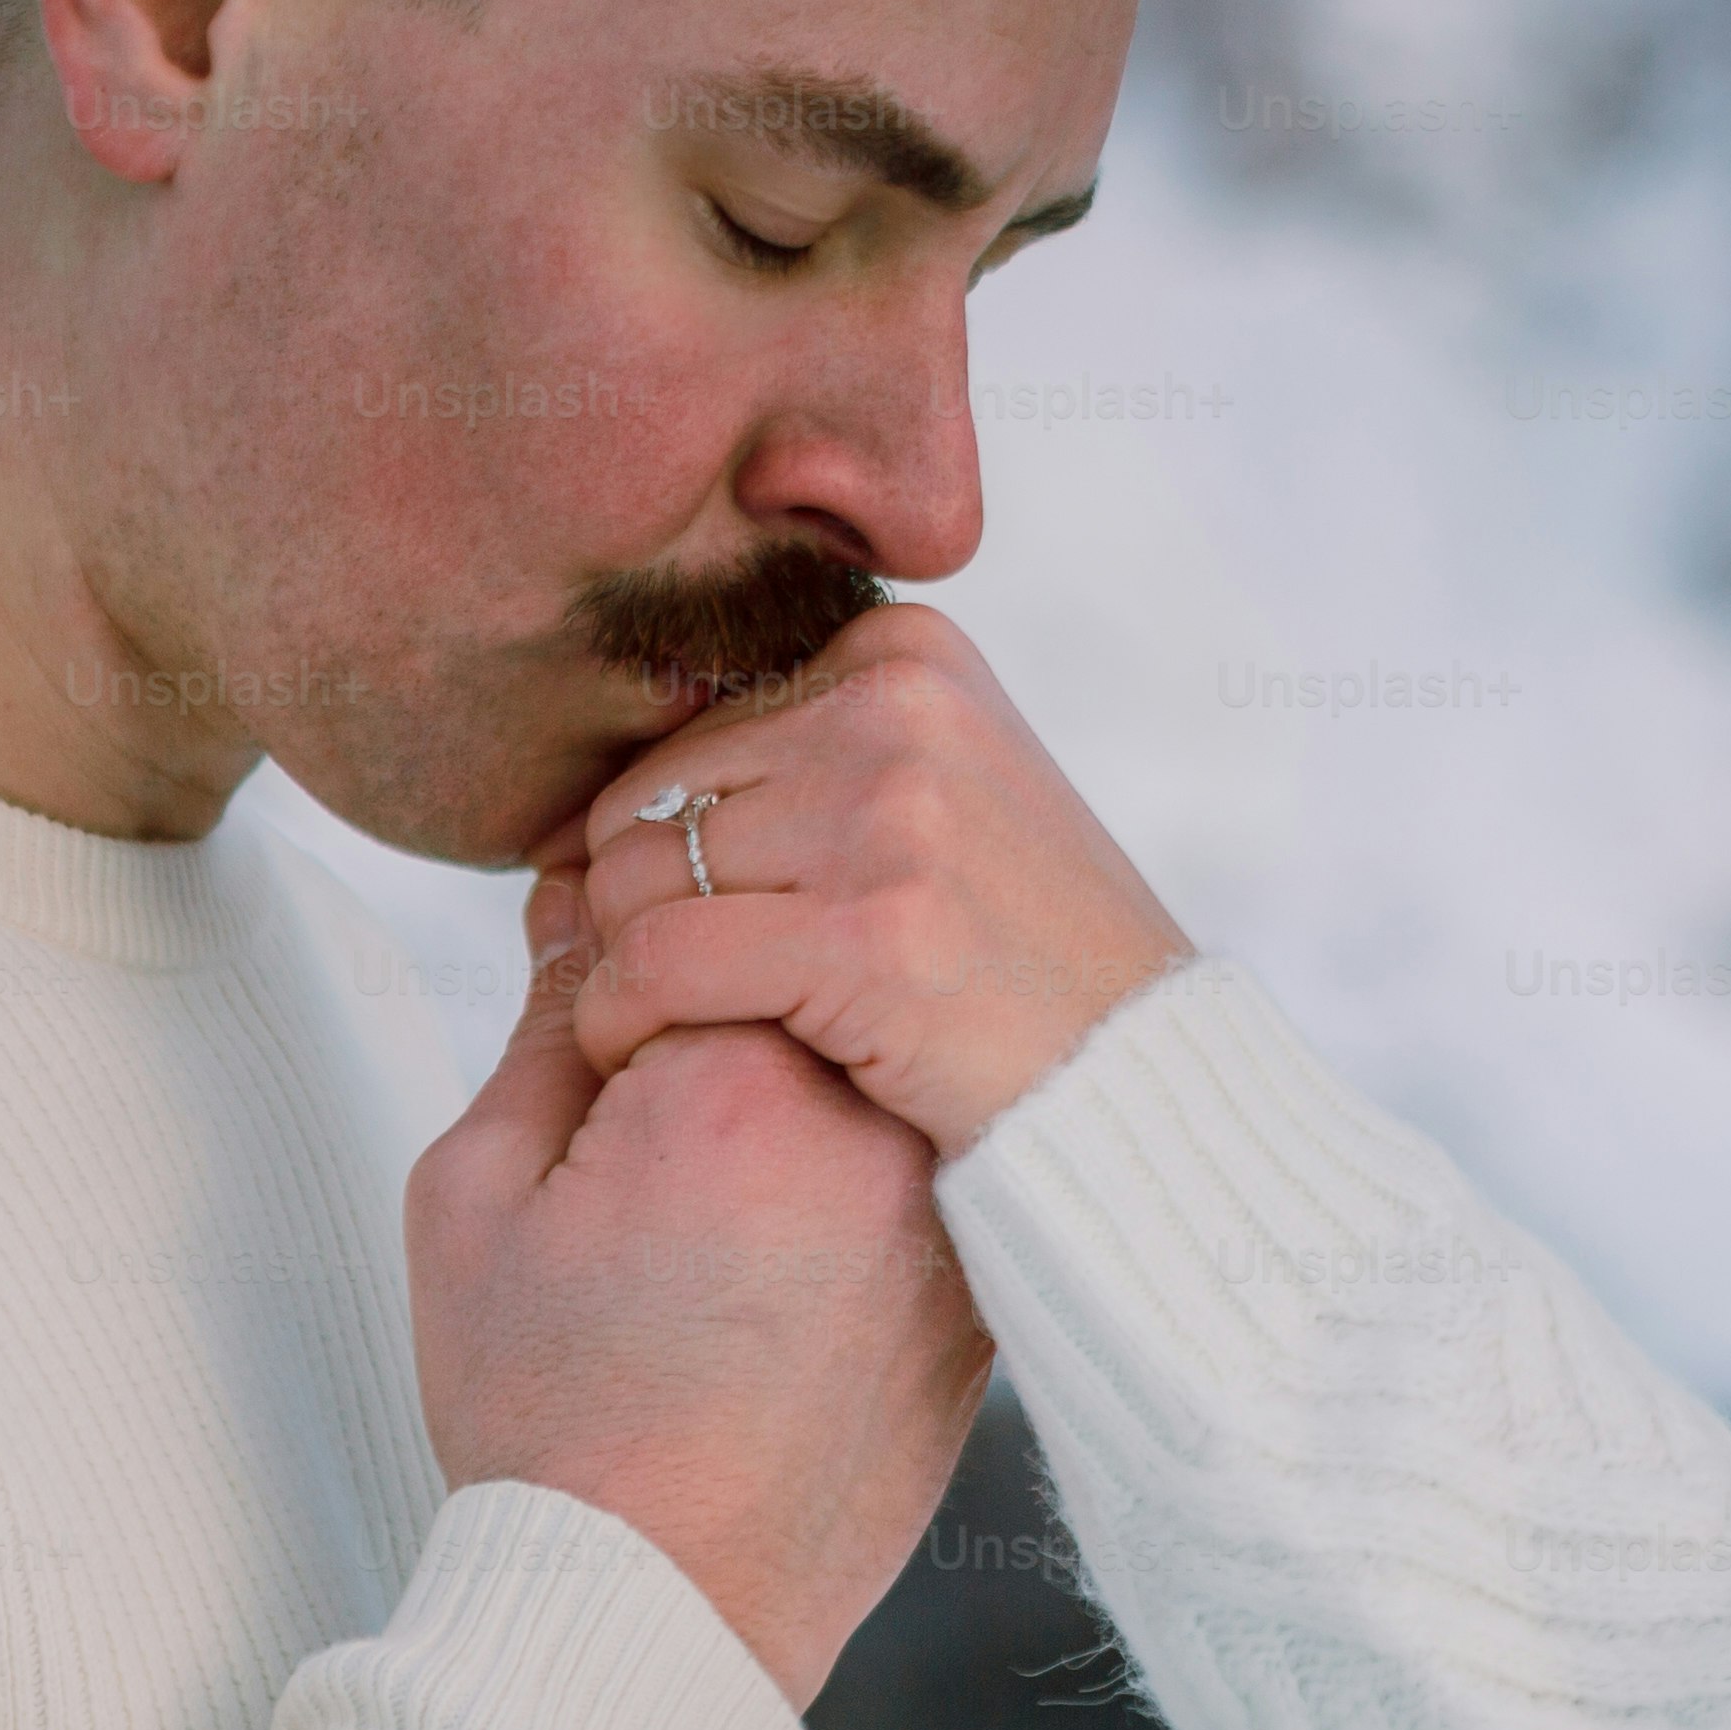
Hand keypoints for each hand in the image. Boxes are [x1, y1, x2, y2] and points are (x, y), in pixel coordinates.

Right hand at [407, 918, 995, 1709]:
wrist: (658, 1614)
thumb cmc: (553, 1423)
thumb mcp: (476, 1194)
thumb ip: (543, 1021)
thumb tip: (586, 902)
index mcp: (738, 1083)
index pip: (700, 911)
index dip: (630, 954)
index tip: (594, 1036)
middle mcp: (874, 1128)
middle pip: (804, 973)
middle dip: (726, 1004)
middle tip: (648, 1124)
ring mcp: (945, 1210)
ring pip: (869, 1065)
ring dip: (801, 1083)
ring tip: (710, 1201)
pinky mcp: (982, 1286)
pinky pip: (916, 1167)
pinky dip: (855, 1176)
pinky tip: (777, 1258)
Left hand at [564, 604, 1192, 1164]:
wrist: (1130, 1076)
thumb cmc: (1014, 953)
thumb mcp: (936, 795)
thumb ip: (802, 758)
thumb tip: (600, 799)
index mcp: (902, 652)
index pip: (683, 736)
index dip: (666, 847)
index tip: (707, 928)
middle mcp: (895, 707)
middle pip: (645, 802)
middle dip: (635, 909)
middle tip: (677, 996)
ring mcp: (889, 817)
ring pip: (633, 880)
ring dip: (617, 970)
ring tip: (667, 1028)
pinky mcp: (870, 933)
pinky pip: (654, 964)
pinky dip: (617, 1020)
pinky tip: (638, 1056)